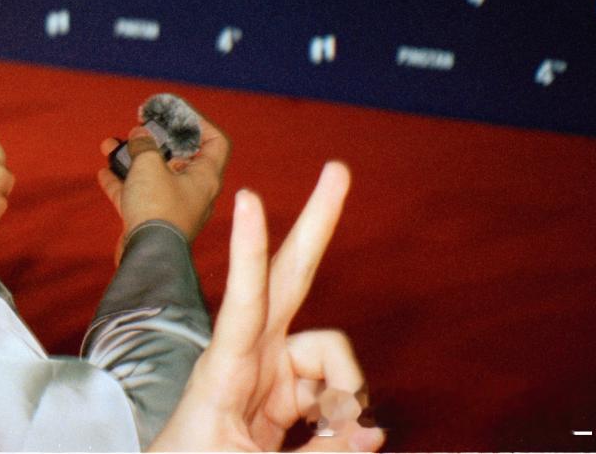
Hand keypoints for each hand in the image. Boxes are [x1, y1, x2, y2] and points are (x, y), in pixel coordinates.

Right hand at [98, 113, 228, 257]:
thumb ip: (144, 144)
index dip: (198, 122)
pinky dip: (123, 182)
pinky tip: (105, 172)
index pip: (215, 141)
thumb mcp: (149, 165)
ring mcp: (173, 207)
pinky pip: (139, 195)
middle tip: (139, 128)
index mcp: (205, 176)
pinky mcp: (153, 220)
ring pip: (154, 175)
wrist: (147, 256)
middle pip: (180, 157)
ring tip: (111, 145)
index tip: (176, 113)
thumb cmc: (157, 208)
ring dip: (133, 159)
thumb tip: (140, 135)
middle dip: (156, 140)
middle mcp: (193, 191)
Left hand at [148, 162, 383, 452]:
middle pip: (292, 276)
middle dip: (316, 225)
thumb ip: (318, 453)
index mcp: (224, 369)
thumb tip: (371, 430)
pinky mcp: (286, 391)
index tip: (250, 197)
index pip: (243, 300)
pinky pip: (335, 390)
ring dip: (348, 393)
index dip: (250, 250)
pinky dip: (344, 418)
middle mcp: (249, 354)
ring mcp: (269, 368)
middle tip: (338, 170)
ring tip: (331, 435)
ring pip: (333, 354)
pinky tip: (333, 437)